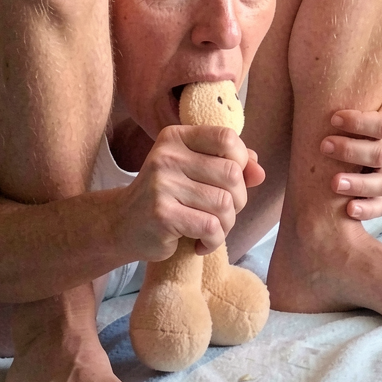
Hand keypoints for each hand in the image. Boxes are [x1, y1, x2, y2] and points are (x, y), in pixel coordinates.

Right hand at [124, 125, 264, 259]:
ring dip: (226, 224)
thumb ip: (229, 164)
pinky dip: (213, 241)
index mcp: (176, 137)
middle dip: (238, 199)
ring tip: (211, 230)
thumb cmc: (168, 197)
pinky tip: (200, 244)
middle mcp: (167, 156)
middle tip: (222, 213)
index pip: (226, 138)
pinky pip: (211, 227)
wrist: (121, 225)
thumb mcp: (195, 172)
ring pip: (224, 203)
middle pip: (231, 173)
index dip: (241, 161)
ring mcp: (162, 184)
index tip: (232, 181)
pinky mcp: (162, 214)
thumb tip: (260, 171)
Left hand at [321, 86, 381, 221]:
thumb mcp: (357, 86)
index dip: (360, 123)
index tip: (333, 118)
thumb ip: (350, 81)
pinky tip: (349, 210)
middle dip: (352, 151)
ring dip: (358, 184)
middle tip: (324, 146)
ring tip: (333, 183)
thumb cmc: (349, 99)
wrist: (349, 117)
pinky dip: (368, 209)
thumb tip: (329, 66)